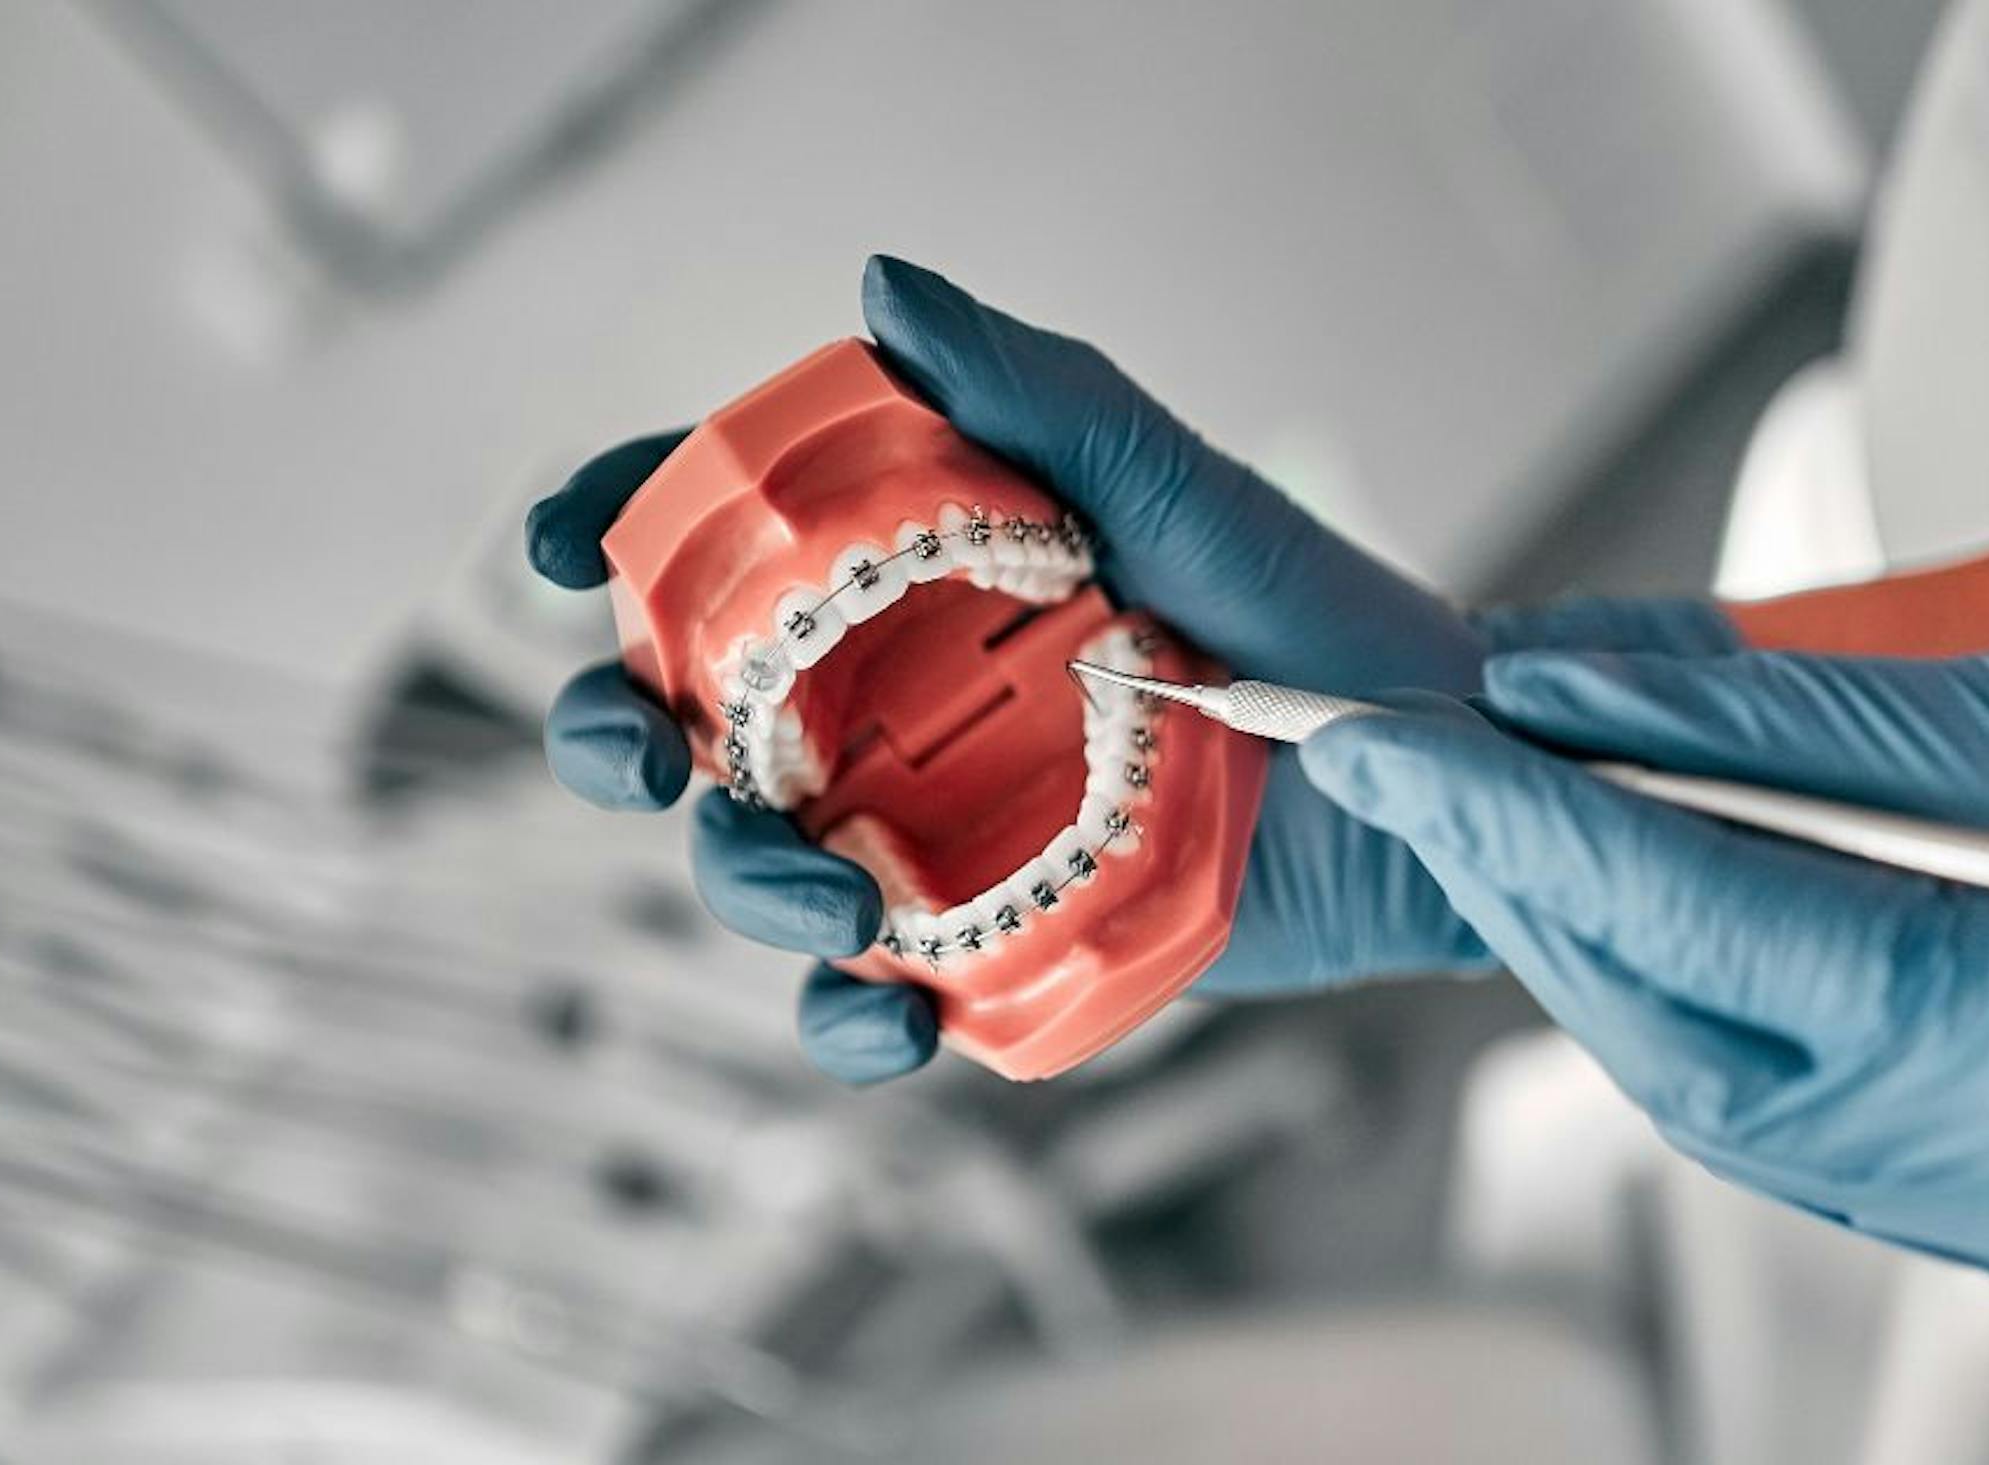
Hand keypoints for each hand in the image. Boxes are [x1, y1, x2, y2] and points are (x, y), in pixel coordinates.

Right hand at [528, 255, 1737, 1081]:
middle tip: (646, 751)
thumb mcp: (1172, 487)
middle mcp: (890, 706)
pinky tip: (895, 1017)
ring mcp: (929, 834)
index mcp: (906, 579)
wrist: (1426, 773)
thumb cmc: (1306, 610)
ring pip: (756, 872)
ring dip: (747, 889)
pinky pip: (875, 1006)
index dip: (614, 536)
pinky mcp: (990, 951)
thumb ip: (1034, 396)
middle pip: (687, 724)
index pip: (717, 545)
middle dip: (617, 736)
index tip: (561, 547)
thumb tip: (883, 288)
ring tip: (836, 902)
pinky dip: (855, 1026)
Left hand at [1299, 639, 1988, 1306]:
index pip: (1730, 933)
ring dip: (1602, 957)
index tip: (1393, 751)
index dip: (1533, 832)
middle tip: (1420, 773)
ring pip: (1724, 1099)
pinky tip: (1651, 912)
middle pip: (1694, 1048)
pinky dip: (1705, 1008)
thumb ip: (1784, 716)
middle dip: (1536, 902)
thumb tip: (1560, 695)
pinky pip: (1800, 1127)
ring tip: (1511, 821)